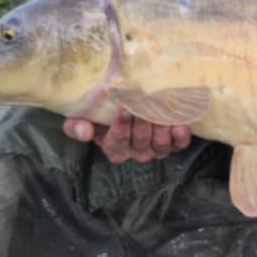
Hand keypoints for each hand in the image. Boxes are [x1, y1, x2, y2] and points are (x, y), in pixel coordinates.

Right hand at [63, 108, 190, 163]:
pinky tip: (179, 124)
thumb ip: (77, 125)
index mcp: (114, 148)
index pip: (116, 142)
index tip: (123, 109)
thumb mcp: (88, 117)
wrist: (132, 106)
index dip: (120, 127)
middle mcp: (136, 153)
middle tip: (145, 103)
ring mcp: (156, 150)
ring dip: (161, 127)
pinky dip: (180, 136)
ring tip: (161, 109)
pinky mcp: (173, 145)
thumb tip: (81, 130)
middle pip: (140, 141)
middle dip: (142, 122)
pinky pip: (179, 145)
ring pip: (160, 144)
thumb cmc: (108, 113)